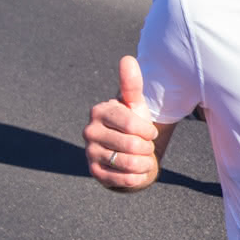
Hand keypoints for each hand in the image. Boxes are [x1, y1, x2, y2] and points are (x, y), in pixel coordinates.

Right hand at [84, 56, 159, 189]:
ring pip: (128, 163)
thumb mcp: (134, 104)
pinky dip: (136, 177)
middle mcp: (90, 131)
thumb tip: (127, 59)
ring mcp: (90, 153)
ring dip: (143, 163)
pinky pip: (122, 179)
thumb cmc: (131, 124)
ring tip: (143, 158)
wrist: (126, 151)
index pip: (131, 124)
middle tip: (146, 146)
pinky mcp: (95, 172)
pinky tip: (138, 171)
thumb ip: (131, 84)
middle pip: (131, 145)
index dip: (147, 131)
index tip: (150, 132)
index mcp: (99, 112)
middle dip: (146, 148)